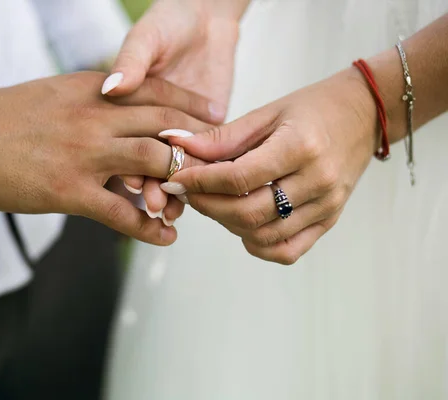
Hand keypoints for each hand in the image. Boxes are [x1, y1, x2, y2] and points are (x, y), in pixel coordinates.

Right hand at [0, 72, 208, 244]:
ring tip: (195, 198)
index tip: (216, 117)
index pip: (156, 90)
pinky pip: (122, 212)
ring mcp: (85, 154)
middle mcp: (96, 117)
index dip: (191, 105)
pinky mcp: (70, 191)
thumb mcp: (59, 93)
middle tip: (220, 160)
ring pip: (153, 162)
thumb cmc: (10, 116)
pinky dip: (148, 227)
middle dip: (198, 142)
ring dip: (180, 181)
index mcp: (94, 90)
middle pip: (165, 124)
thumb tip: (123, 104)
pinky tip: (165, 236)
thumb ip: (96, 98)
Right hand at [102, 0, 241, 208]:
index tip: (133, 181)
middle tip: (155, 203)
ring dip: (172, 189)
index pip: (126, 138)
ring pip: (170, 167)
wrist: (208, 15)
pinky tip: (196, 202)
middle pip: (147, 160)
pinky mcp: (204, 133)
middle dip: (152, 183)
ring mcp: (175, 131)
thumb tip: (113, 87)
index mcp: (127, 105)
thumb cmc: (169, 21)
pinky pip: (199, 161)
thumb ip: (132, 61)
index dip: (129, 161)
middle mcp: (146, 123)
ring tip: (172, 210)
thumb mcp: (147, 38)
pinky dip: (197, 181)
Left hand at [162, 68, 377, 262]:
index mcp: (301, 147)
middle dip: (207, 206)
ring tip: (215, 203)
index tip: (175, 178)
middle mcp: (317, 181)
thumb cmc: (312, 108)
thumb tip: (174, 145)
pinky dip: (258, 244)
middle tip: (188, 193)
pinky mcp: (330, 221)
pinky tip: (244, 224)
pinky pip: (288, 250)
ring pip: (264, 236)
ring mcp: (327, 206)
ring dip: (228, 224)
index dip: (200, 182)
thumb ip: (221, 138)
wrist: (365, 114)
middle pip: (248, 213)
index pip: (239, 177)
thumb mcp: (267, 113)